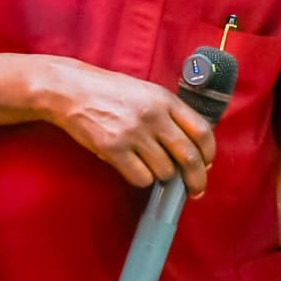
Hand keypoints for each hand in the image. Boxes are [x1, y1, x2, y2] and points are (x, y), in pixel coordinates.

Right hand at [42, 60, 215, 195]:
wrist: (71, 90)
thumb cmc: (110, 92)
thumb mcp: (147, 93)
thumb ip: (171, 115)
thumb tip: (194, 150)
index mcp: (165, 100)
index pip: (202, 131)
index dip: (209, 153)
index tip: (207, 165)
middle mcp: (153, 116)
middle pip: (189, 157)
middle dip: (196, 180)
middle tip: (196, 191)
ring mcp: (133, 133)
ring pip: (165, 171)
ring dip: (162, 175)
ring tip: (149, 165)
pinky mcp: (113, 149)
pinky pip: (141, 178)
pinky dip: (141, 179)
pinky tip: (133, 168)